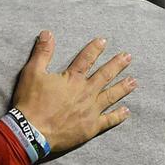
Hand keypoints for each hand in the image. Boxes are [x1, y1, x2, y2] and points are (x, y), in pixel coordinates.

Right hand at [12, 31, 133, 153]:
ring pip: (110, 96)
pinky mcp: (90, 127)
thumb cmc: (31, 103)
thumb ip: (42, 53)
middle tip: (128, 57)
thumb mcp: (32, 73)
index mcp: (72, 79)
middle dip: (117, 65)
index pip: (86, 59)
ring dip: (122, 87)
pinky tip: (126, 111)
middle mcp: (85, 92)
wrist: (32, 132)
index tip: (104, 41)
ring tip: (133, 81)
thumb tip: (47, 33)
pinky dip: (118, 116)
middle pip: (104, 75)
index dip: (95, 49)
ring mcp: (90, 110)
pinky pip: (108, 120)